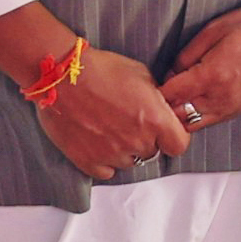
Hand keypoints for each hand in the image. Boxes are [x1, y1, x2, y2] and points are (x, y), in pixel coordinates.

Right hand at [37, 44, 190, 180]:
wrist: (61, 76)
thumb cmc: (101, 70)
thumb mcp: (142, 75)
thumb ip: (156, 99)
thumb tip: (161, 108)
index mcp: (155, 119)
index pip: (179, 145)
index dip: (173, 138)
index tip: (165, 131)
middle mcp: (136, 141)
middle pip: (152, 152)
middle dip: (146, 139)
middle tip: (129, 123)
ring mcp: (111, 154)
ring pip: (129, 162)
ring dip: (125, 150)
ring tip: (110, 129)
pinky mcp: (86, 160)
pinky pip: (106, 172)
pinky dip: (105, 161)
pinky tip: (99, 144)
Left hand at [158, 0, 240, 130]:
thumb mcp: (212, 30)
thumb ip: (185, 55)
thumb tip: (171, 74)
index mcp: (212, 75)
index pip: (170, 95)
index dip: (154, 91)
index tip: (147, 85)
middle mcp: (222, 96)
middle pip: (178, 116)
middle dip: (165, 107)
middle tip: (159, 92)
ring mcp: (234, 105)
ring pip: (194, 124)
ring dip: (181, 114)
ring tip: (176, 97)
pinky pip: (211, 120)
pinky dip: (198, 114)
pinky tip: (196, 99)